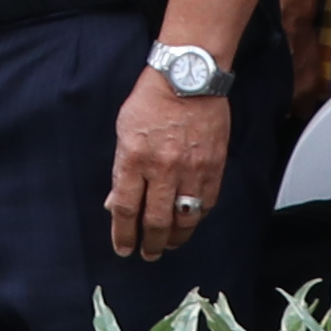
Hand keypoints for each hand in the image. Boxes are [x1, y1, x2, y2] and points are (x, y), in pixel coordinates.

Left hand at [102, 68, 226, 272]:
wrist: (190, 77)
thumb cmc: (153, 99)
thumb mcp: (124, 131)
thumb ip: (121, 169)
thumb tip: (116, 201)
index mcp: (134, 159)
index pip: (125, 209)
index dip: (123, 235)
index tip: (123, 248)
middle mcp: (163, 169)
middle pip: (155, 222)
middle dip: (149, 244)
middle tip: (147, 254)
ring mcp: (191, 169)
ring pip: (184, 219)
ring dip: (174, 238)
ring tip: (167, 244)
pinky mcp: (214, 166)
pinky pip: (207, 204)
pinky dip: (197, 218)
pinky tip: (189, 221)